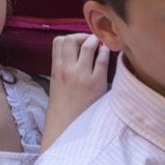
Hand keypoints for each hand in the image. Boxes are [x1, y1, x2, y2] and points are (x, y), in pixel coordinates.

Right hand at [44, 33, 109, 148]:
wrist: (66, 129)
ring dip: (96, 41)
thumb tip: (76, 55)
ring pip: (88, 45)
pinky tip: (108, 54)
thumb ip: (62, 69)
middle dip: (83, 36)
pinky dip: (106, 52)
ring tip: (101, 45)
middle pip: (72, 39)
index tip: (78, 43)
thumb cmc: (62, 109)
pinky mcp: (97, 83)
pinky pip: (102, 59)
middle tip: (91, 42)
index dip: (70, 37)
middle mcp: (67, 69)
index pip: (59, 41)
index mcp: (55, 70)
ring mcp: (82, 75)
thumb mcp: (56, 85)